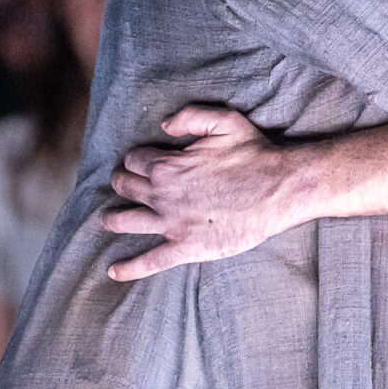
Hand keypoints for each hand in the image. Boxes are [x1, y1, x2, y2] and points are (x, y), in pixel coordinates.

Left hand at [101, 108, 288, 280]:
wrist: (279, 190)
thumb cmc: (254, 154)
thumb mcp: (224, 120)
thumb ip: (189, 117)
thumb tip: (164, 126)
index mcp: (167, 165)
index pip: (134, 160)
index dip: (137, 158)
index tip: (143, 160)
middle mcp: (162, 195)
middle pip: (125, 187)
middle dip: (121, 182)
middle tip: (123, 183)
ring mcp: (172, 223)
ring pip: (126, 221)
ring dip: (112, 218)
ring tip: (108, 219)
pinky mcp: (186, 247)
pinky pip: (151, 260)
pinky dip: (130, 267)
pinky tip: (114, 271)